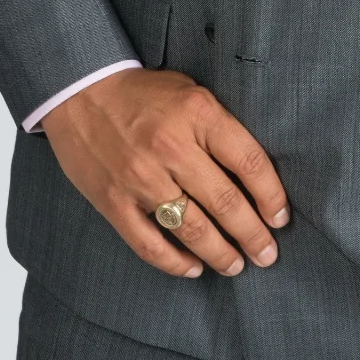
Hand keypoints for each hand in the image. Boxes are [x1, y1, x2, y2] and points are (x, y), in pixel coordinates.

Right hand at [40, 68, 289, 278]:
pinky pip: (149, 243)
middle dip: (252, 235)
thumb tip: (254, 174)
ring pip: (192, 228)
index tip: (280, 218)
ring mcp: (140, 178)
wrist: (80, 90)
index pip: (249, 162)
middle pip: (225, 202)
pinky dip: (174, 262)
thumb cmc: (143, 92)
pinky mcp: (114, 201)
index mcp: (198, 114)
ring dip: (220, 253)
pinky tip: (193, 268)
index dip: (271, 196)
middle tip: (267, 254)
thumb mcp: (190, 92)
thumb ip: (219, 127)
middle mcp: (171, 147)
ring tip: (236, 265)